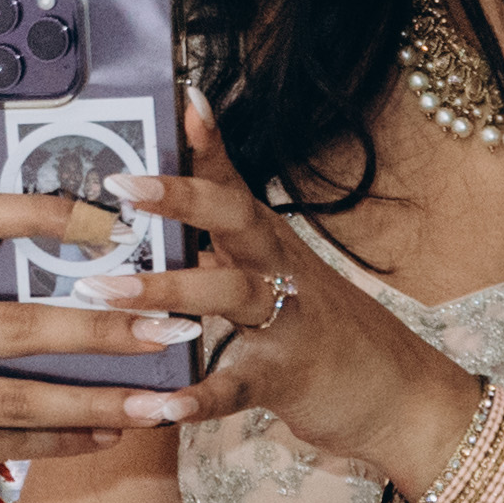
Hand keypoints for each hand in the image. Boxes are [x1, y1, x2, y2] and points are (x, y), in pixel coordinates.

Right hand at [0, 191, 208, 502]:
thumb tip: (107, 262)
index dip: (40, 213)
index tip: (112, 222)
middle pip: (15, 322)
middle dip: (101, 328)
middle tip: (169, 331)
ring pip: (18, 395)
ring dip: (97, 400)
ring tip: (158, 405)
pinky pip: (8, 442)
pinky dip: (66, 441)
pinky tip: (112, 437)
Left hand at [89, 92, 478, 482]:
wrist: (399, 395)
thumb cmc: (319, 328)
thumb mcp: (275, 273)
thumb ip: (223, 241)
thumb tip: (167, 201)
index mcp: (269, 242)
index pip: (234, 182)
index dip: (206, 143)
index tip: (180, 98)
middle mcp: (280, 269)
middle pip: (236, 219)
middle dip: (181, 197)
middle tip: (121, 184)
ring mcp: (288, 322)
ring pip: (230, 292)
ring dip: (166, 290)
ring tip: (104, 289)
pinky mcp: (287, 379)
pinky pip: (238, 386)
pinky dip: (200, 396)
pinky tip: (163, 404)